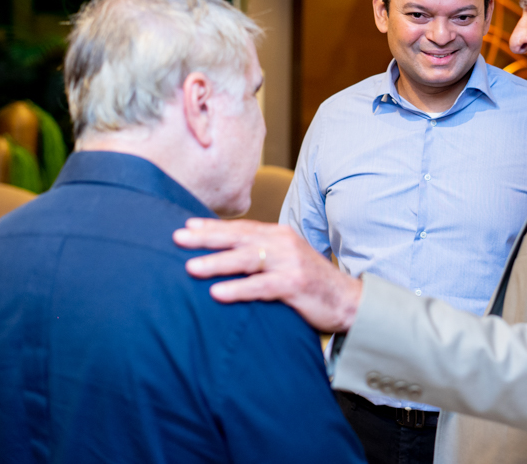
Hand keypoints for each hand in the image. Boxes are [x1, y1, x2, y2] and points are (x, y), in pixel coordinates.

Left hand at [173, 219, 361, 332]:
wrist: (348, 301)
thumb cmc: (311, 284)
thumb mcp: (286, 261)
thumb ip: (261, 255)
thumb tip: (226, 257)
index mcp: (280, 235)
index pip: (241, 228)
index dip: (213, 227)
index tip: (185, 226)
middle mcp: (284, 243)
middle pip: (239, 237)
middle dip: (207, 238)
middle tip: (177, 238)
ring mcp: (291, 263)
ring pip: (248, 259)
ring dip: (217, 263)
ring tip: (190, 267)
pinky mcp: (296, 285)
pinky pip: (262, 286)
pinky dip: (238, 289)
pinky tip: (217, 293)